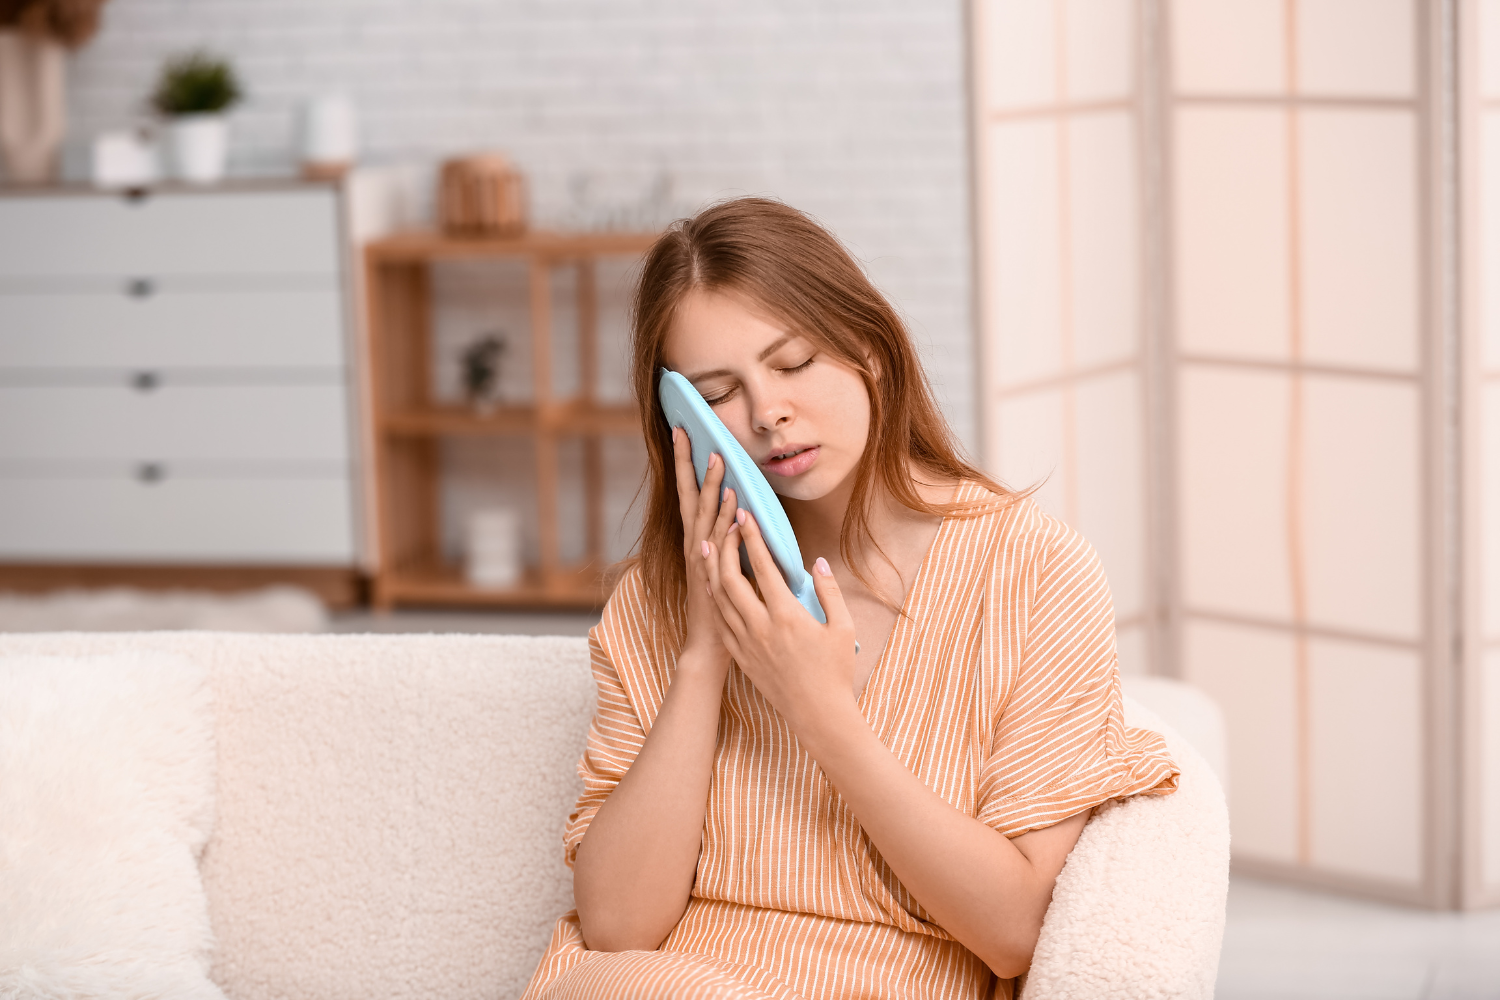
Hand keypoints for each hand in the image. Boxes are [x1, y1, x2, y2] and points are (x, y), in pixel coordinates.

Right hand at [672, 427, 737, 676]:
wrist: (710, 646)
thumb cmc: (722, 608)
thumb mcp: (725, 568)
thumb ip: (730, 543)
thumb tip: (743, 515)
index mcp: (696, 540)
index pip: (689, 495)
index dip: (686, 465)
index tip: (685, 435)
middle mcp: (693, 544)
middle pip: (687, 496)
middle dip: (687, 463)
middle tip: (687, 430)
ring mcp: (699, 559)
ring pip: (703, 514)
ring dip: (708, 485)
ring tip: (716, 456)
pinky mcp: (709, 574)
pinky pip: (718, 540)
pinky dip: (723, 519)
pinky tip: (730, 499)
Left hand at [702, 507, 858, 737]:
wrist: (818, 715)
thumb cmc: (834, 672)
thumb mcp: (842, 627)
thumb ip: (829, 591)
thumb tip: (817, 562)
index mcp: (786, 615)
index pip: (763, 567)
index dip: (751, 538)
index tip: (745, 516)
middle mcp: (760, 626)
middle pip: (731, 578)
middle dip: (725, 547)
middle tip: (726, 527)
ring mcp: (746, 642)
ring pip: (719, 598)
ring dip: (713, 569)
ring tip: (710, 546)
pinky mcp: (740, 656)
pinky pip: (721, 621)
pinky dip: (714, 598)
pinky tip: (713, 585)